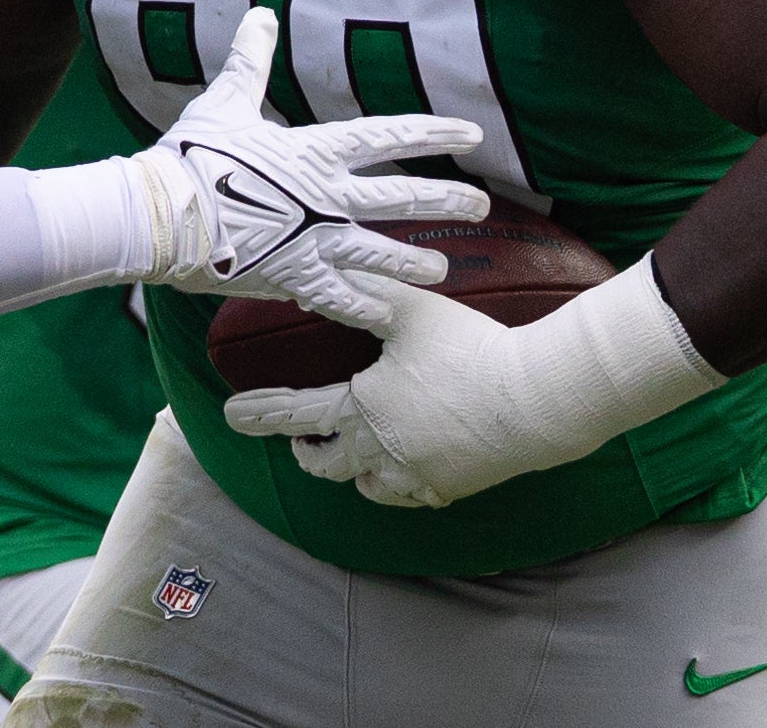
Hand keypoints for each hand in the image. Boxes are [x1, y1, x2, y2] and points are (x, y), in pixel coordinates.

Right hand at [136, 8, 488, 331]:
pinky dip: (364, 306)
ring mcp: (316, 241)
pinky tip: (385, 315)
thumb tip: (260, 13)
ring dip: (416, 262)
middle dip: (447, 200)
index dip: (433, 132)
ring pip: (383, 254)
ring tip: (443, 270)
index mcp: (316, 149)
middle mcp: (328, 196)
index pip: (390, 136)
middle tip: (483, 206)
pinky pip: (341, 297)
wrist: (164, 216)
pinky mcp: (295, 277)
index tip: (472, 133)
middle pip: (403, 197)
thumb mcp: (225, 101)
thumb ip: (251, 61)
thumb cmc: (192, 155)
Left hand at [225, 255, 723, 507]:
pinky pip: (408, 496)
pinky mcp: (450, 488)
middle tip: (296, 440)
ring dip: (350, 470)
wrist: (535, 401)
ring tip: (349, 453)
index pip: (297, 412)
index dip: (261, 412)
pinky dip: (395, 483)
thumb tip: (324, 270)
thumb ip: (365, 290)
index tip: (231, 415)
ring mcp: (416, 477)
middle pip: (326, 464)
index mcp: (364, 408)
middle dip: (306, 451)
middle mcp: (381, 451)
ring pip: (366, 486)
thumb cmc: (470, 350)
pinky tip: (403, 467)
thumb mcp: (412, 309)